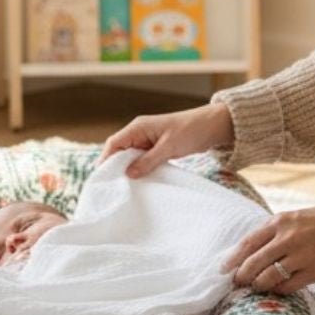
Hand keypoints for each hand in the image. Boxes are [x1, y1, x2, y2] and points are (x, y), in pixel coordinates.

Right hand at [98, 102, 233, 177]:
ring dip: (128, 170)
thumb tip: (128, 174)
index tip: (103, 178)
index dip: (106, 159)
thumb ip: (148, 160)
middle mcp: (139, 133)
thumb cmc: (190, 130)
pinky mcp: (156, 149)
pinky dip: (140, 169)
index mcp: (138, 127)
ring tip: (124, 188)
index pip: (114, 143)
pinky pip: (142, 160)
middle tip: (112, 187)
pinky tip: (139, 182)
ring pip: (130, 157)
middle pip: (119, 151)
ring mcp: (147, 141)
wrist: (211, 126)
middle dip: (115, 167)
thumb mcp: (169, 146)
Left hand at [221, 201, 314, 294]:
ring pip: (269, 277)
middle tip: (236, 283)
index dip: (233, 259)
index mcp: (280, 222)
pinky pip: (288, 286)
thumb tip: (248, 252)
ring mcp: (302, 256)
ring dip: (258, 285)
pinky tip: (276, 289)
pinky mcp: (314, 271)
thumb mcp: (293, 218)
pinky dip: (278, 290)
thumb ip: (273, 232)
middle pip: (254, 263)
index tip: (223, 270)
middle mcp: (288, 238)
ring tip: (255, 287)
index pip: (248, 243)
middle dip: (241, 276)